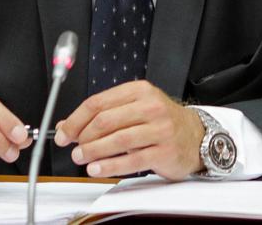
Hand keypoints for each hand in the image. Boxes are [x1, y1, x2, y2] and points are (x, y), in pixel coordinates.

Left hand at [55, 80, 204, 179]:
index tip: (65, 132)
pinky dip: (110, 166)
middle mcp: (150, 107)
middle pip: (106, 121)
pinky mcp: (164, 151)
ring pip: (117, 140)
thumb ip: (102, 115)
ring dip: (93, 151)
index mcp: (139, 91)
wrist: (196, 136)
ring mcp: (159, 129)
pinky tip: (97, 169)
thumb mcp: (133, 109)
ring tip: (81, 158)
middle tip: (73, 148)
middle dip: (83, 137)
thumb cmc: (161, 122)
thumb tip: (68, 125)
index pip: (99, 102)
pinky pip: (132, 161)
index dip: (77, 119)